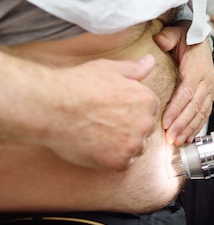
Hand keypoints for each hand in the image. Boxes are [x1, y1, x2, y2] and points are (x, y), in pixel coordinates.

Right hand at [45, 55, 158, 170]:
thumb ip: (135, 68)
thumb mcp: (109, 68)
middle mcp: (145, 123)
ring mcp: (133, 144)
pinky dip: (111, 159)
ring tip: (99, 134)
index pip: (148, 111)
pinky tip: (95, 146)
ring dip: (122, 145)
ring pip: (135, 149)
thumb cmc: (78, 85)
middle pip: (144, 131)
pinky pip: (123, 164)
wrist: (51, 107)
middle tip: (103, 122)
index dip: (129, 111)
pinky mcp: (119, 162)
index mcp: (147, 101)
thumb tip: (150, 60)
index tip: (112, 110)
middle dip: (129, 129)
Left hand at [154, 21, 213, 145]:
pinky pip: (204, 114)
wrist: (200, 40)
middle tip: (170, 138)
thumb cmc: (186, 39)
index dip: (176, 109)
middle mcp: (206, 82)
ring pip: (201, 114)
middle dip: (182, 125)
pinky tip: (188, 137)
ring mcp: (209, 90)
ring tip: (178, 142)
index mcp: (198, 70)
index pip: (186, 93)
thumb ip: (168, 37)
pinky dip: (196, 127)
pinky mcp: (209, 96)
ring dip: (189, 129)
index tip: (166, 122)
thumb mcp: (176, 32)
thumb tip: (160, 41)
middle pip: (194, 107)